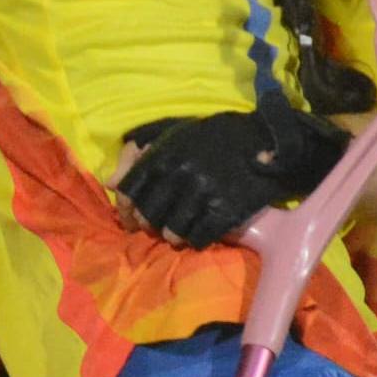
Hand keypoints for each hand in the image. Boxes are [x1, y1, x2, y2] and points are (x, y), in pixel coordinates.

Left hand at [109, 97, 350, 246]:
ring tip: (179, 232)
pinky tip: (200, 234)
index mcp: (164, 153)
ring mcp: (203, 193)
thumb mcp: (176, 136)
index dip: (126, 209)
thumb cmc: (216, 137)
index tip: (132, 217)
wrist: (267, 139)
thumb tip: (110, 184)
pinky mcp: (225, 209)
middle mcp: (179, 173)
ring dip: (173, 235)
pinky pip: (199, 237)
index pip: (129, 190)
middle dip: (149, 224)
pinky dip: (196, 240)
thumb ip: (142, 157)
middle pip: (148, 214)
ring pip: (172, 231)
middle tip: (157, 226)